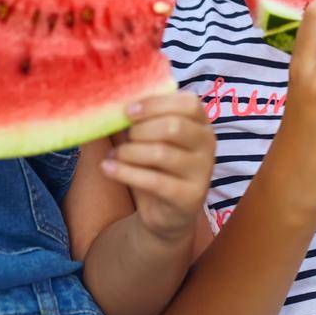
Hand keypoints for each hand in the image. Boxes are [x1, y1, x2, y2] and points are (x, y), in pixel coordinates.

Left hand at [102, 91, 214, 244]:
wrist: (168, 214)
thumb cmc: (158, 167)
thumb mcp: (154, 139)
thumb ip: (143, 119)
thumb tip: (112, 100)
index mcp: (202, 124)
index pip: (188, 103)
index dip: (156, 104)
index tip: (128, 111)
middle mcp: (208, 145)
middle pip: (174, 126)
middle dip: (140, 130)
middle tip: (125, 138)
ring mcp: (202, 172)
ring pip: (161, 153)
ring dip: (129, 152)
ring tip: (114, 155)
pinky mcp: (189, 197)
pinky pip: (153, 181)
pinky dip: (124, 172)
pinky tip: (107, 168)